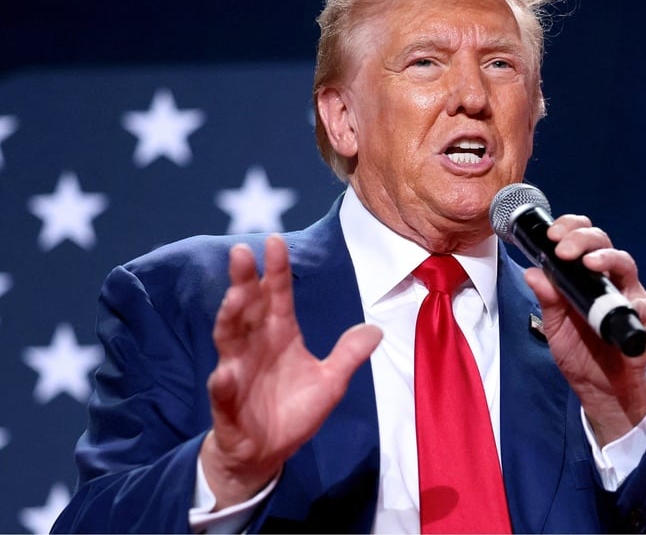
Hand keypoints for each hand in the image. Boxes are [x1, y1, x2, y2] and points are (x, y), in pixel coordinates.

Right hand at [200, 234, 381, 508]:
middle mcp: (254, 346)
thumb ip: (348, 354)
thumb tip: (376, 329)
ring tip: (236, 298)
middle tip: (241, 251)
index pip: (278, 297)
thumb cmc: (293, 409)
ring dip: (230, 318)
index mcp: (280, 335)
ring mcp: (237, 371)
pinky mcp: (227, 403)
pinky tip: (224, 374)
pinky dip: (223, 381)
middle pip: (248, 308)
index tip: (276, 241)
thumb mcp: (330, 382)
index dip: (276, 270)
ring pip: (229, 339)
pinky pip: (223, 390)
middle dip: (243, 281)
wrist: (267, 451)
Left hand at [522, 215, 645, 446]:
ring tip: (590, 263)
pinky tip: (623, 303)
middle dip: (582, 238)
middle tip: (563, 248)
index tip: (552, 234)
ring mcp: (629, 294)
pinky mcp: (644, 317)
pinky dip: (633, 302)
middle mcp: (609, 277)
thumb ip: (546, 299)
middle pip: (602, 242)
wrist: (599, 387)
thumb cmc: (578, 351)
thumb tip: (532, 272)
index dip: (569, 228)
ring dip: (607, 258)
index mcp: (585, 274)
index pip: (581, 238)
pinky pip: (644, 304)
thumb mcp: (554, 324)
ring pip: (625, 262)